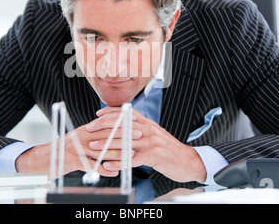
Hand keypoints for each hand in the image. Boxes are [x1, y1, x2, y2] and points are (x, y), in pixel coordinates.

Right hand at [15, 112, 141, 176]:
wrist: (42, 159)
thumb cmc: (64, 151)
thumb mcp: (80, 140)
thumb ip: (95, 136)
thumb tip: (113, 135)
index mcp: (85, 130)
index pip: (106, 124)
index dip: (123, 123)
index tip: (137, 124)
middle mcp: (81, 136)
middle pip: (107, 134)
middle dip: (125, 136)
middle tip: (140, 138)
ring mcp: (76, 147)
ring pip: (101, 150)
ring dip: (118, 153)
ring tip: (132, 156)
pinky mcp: (71, 160)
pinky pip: (90, 165)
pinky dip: (103, 169)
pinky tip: (114, 172)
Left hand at [88, 107, 206, 182]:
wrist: (189, 161)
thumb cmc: (169, 150)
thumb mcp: (155, 134)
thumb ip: (141, 129)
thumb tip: (125, 126)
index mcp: (148, 123)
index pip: (126, 113)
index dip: (110, 113)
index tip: (97, 115)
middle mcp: (149, 129)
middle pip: (122, 124)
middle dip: (103, 127)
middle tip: (89, 130)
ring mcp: (152, 141)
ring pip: (124, 141)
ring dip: (106, 144)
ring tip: (94, 147)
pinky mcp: (154, 155)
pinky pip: (132, 158)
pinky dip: (119, 162)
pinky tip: (109, 165)